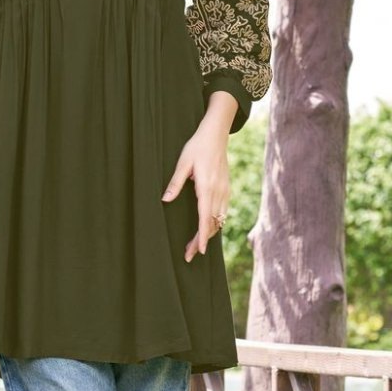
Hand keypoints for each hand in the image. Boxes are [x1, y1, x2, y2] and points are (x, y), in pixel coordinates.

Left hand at [161, 119, 229, 261]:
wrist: (216, 135)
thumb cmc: (197, 147)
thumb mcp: (182, 163)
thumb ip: (175, 182)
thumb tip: (165, 200)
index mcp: (207, 187)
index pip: (205, 218)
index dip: (201, 237)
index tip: (198, 251)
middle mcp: (219, 192)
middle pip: (212, 223)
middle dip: (201, 241)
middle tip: (188, 255)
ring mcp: (225, 191)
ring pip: (218, 219)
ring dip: (208, 234)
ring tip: (194, 246)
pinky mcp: (226, 189)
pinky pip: (222, 211)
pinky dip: (214, 223)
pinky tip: (206, 228)